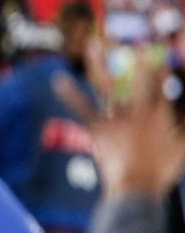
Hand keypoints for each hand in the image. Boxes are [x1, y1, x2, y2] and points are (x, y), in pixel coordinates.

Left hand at [55, 41, 184, 199]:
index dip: (160, 69)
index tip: (158, 56)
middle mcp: (138, 111)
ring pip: (107, 85)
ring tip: (93, 44)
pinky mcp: (98, 128)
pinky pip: (83, 107)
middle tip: (142, 44)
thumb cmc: (161, 170)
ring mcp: (116, 118)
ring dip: (99, 63)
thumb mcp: (183, 146)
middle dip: (142, 61)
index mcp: (160, 114)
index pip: (161, 85)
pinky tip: (59, 80)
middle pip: (140, 79)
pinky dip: (71, 94)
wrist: (135, 188)